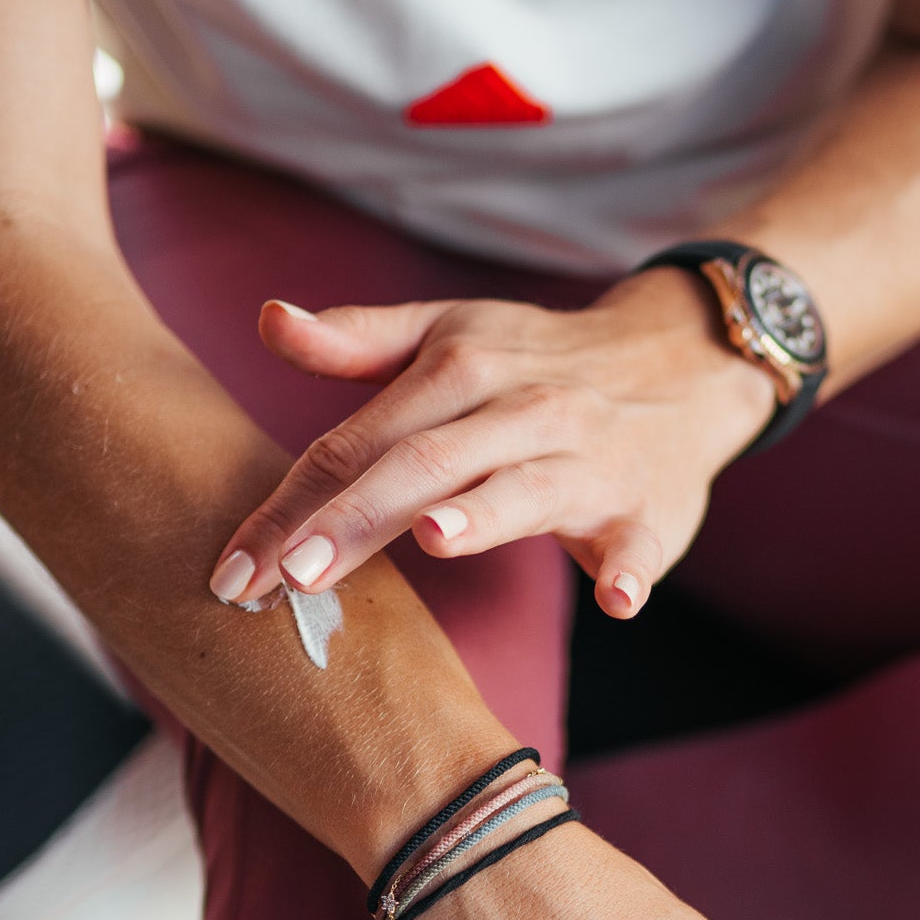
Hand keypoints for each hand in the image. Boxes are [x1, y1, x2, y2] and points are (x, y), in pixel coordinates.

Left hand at [207, 270, 776, 618]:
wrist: (685, 365)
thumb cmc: (539, 361)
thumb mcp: (452, 331)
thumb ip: (361, 339)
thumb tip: (270, 321)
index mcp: (463, 369)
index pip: (359, 440)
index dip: (293, 499)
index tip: (235, 563)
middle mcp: (523, 410)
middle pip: (425, 465)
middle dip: (353, 519)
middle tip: (289, 578)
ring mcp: (589, 461)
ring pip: (527, 488)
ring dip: (486, 513)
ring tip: (433, 536)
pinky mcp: (650, 511)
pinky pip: (640, 543)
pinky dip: (631, 569)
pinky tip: (614, 598)